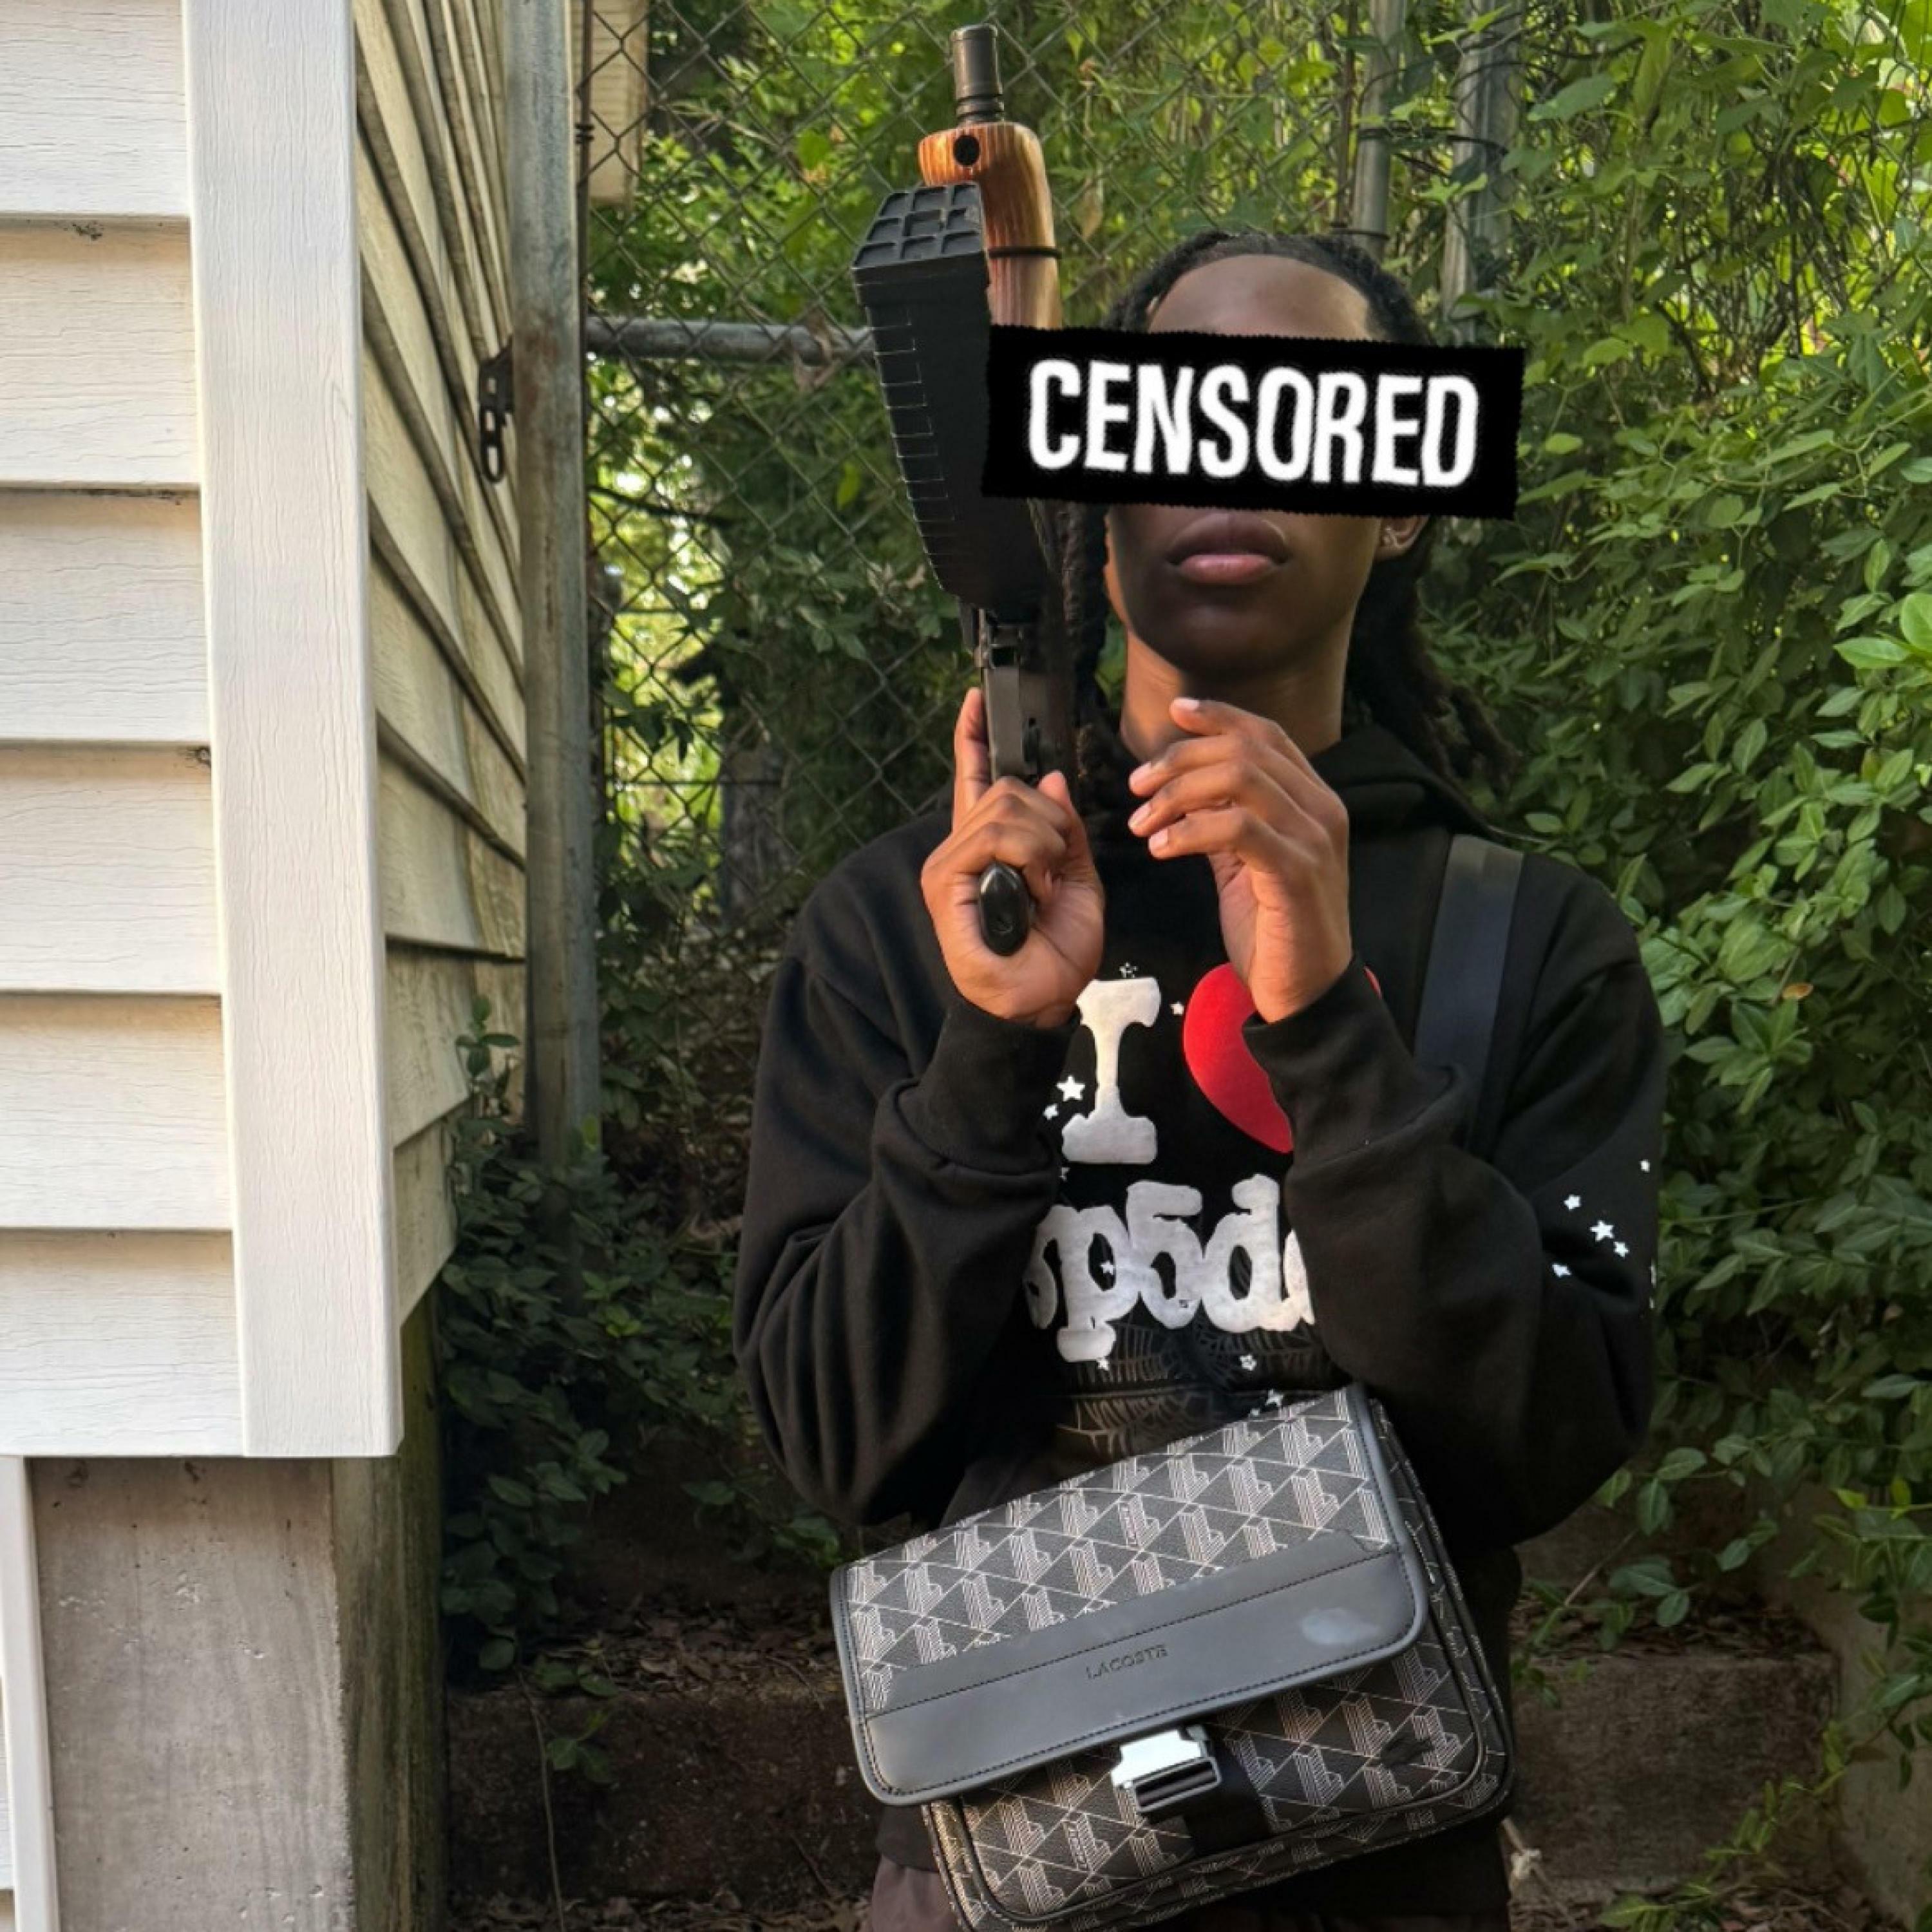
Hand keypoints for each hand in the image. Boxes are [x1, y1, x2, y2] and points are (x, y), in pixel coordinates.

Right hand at [921, 685, 1105, 1027]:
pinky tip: (1034, 885)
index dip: (974, 737)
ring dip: (1043, 841)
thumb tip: (1053, 779)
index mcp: (990, 845)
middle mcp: (962, 848)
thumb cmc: (1056, 953)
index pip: (976, 778)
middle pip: (1005, 786)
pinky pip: (994, 834)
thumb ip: (1066, 831)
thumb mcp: (1079, 881)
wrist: (1043, 1002)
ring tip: (1044, 884)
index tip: (976, 700)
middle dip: (1048, 819)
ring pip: (1003, 806)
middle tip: (1057, 866)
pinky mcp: (945, 880)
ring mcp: (949, 863)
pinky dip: (1028, 854)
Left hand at [1125, 695, 1351, 1022]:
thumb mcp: (1247, 865)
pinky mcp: (1296, 873)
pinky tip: (1162, 848)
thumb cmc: (1276, 932)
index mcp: (1313, 801)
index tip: (1174, 713)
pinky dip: (1191, 831)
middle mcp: (1321, 810)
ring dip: (1178, 792)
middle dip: (1181, 759)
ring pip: (1240, 779)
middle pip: (1245, 750)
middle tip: (1137, 785)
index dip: (1219, 717)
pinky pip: (1238, 829)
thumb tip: (1187, 791)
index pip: (1267, 736)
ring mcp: (1313, 840)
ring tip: (1143, 821)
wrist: (1308, 994)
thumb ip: (1227, 823)